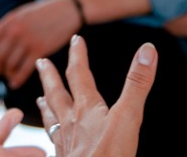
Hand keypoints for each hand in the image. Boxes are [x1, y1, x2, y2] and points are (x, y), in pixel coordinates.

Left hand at [0, 0, 79, 87]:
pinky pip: (23, 70)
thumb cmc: (46, 11)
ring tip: (9, 75)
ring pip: (9, 65)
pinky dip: (16, 79)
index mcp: (9, 20)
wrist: (68, 8)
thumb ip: (9, 26)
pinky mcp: (40, 50)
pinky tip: (14, 83)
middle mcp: (15, 31)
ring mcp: (27, 41)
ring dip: (7, 73)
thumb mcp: (23, 13)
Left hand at [35, 36, 156, 156]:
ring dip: (46, 105)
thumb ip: (137, 84)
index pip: (79, 75)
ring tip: (39, 98)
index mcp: (86, 109)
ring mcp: (66, 142)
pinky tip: (53, 138)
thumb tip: (148, 50)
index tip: (76, 40)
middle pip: (57, 93)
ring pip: (52, 118)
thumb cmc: (110, 155)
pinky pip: (53, 141)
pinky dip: (51, 134)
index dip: (78, 55)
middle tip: (40, 61)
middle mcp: (71, 123)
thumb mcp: (129, 116)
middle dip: (50, 76)